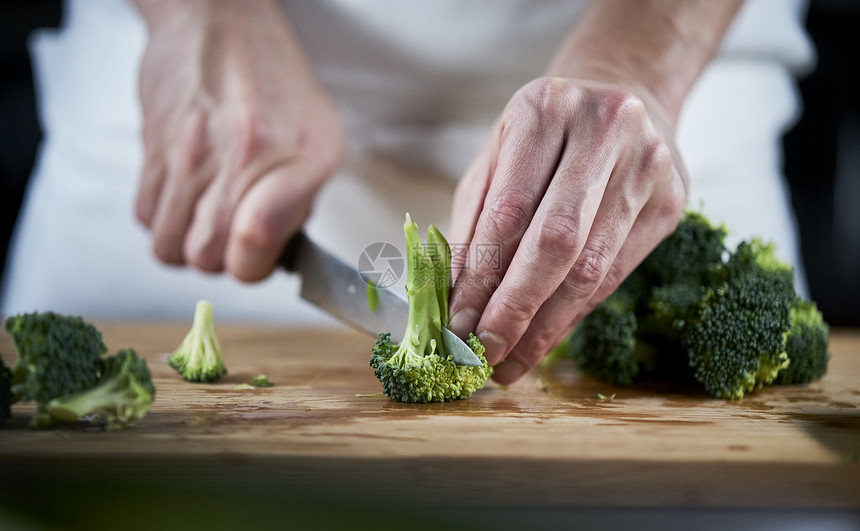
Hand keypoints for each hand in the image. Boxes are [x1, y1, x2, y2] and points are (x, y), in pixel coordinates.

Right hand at [134, 0, 342, 280]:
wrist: (218, 20)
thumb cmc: (274, 81)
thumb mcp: (319, 137)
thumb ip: (302, 200)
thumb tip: (275, 254)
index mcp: (302, 155)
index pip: (256, 240)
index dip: (253, 265)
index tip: (258, 256)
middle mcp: (246, 154)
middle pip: (208, 257)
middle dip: (222, 259)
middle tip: (234, 234)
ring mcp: (193, 152)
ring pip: (169, 247)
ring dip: (188, 244)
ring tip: (206, 218)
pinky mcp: (152, 147)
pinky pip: (144, 216)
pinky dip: (162, 220)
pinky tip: (184, 196)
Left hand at [448, 76, 686, 383]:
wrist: (626, 94)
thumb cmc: (547, 132)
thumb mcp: (498, 156)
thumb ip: (475, 220)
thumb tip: (455, 298)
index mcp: (547, 108)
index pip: (508, 211)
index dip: (481, 276)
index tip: (457, 323)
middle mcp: (606, 129)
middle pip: (557, 241)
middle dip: (516, 308)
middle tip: (485, 353)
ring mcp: (648, 165)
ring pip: (592, 267)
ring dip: (546, 325)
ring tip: (511, 360)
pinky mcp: (672, 202)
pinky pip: (616, 273)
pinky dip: (575, 312)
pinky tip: (547, 336)